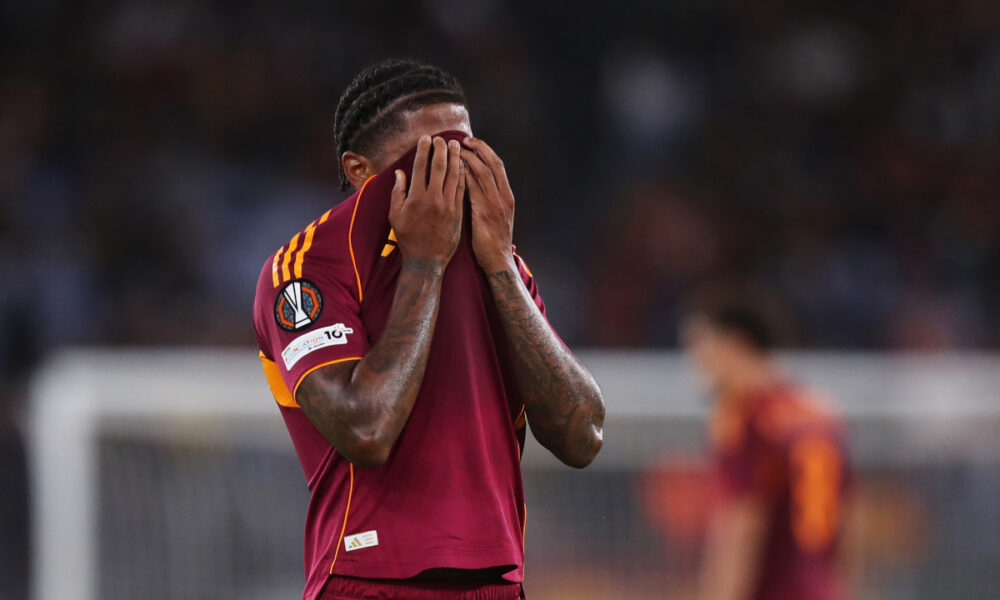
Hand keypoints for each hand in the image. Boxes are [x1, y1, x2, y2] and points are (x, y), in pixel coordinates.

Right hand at [390, 136, 464, 265]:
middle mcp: (433, 198)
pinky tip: (463, 165)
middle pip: (438, 167)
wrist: (427, 261)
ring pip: (453, 175)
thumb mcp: (396, 217)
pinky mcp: (458, 212)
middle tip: (441, 138)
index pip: (420, 167)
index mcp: (415, 197)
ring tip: (456, 145)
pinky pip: (462, 188)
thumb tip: (400, 173)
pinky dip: (462, 175)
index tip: (426, 139)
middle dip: (440, 149)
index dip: (423, 150)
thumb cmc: (408, 239)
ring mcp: (448, 205)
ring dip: (455, 158)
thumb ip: (398, 193)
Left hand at [461, 137, 515, 273]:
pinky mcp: (483, 213)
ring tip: (454, 150)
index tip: (472, 142)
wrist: (497, 260)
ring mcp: (495, 204)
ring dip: (468, 159)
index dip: (485, 151)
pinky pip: (473, 188)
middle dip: (478, 149)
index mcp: (507, 196)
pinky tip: (452, 170)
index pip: (497, 165)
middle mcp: (503, 196)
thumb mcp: (496, 216)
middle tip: (462, 140)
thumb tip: (474, 182)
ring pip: (482, 172)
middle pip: (492, 164)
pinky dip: (463, 176)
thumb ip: (488, 199)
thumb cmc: (493, 241)